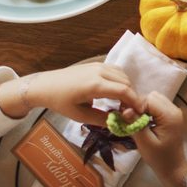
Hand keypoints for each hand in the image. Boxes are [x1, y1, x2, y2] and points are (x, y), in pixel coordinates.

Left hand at [0, 63, 140, 124]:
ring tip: (122, 103)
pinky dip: (121, 81)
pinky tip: (115, 92)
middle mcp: (100, 72)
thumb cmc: (60, 102)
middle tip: (129, 111)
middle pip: (126, 82)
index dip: (135, 101)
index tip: (140, 112)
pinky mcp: (97, 64)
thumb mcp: (80, 116)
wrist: (46, 85)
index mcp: (95, 85)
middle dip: (132, 96)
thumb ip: (101, 119)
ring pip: (123, 75)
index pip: (124, 91)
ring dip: (127, 88)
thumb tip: (118, 123)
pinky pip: (116, 71)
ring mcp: (99, 65)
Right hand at [131, 91, 186, 186]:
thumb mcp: (145, 143)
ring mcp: (174, 111)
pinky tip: (143, 122)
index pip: (149, 100)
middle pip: (152, 96)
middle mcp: (174, 109)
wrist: (173, 168)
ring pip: (154, 99)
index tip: (124, 116)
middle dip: (139, 105)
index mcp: (170, 115)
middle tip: (128, 118)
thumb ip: (135, 125)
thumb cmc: (159, 158)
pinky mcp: (171, 115)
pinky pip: (157, 106)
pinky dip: (148, 111)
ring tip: (136, 121)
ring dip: (143, 108)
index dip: (135, 106)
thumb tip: (124, 110)